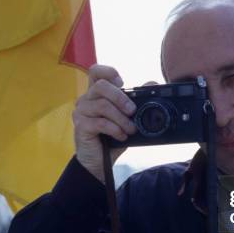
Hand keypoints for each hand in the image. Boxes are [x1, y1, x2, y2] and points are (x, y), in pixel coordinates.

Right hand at [72, 65, 136, 181]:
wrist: (100, 161)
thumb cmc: (112, 137)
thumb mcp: (128, 118)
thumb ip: (137, 100)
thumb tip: (152, 83)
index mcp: (96, 94)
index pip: (96, 71)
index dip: (108, 72)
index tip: (122, 82)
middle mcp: (86, 100)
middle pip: (101, 86)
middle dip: (121, 98)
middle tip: (132, 111)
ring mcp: (81, 112)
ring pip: (102, 105)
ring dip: (121, 119)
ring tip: (130, 130)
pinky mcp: (81, 125)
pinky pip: (100, 122)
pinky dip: (115, 129)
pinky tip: (121, 136)